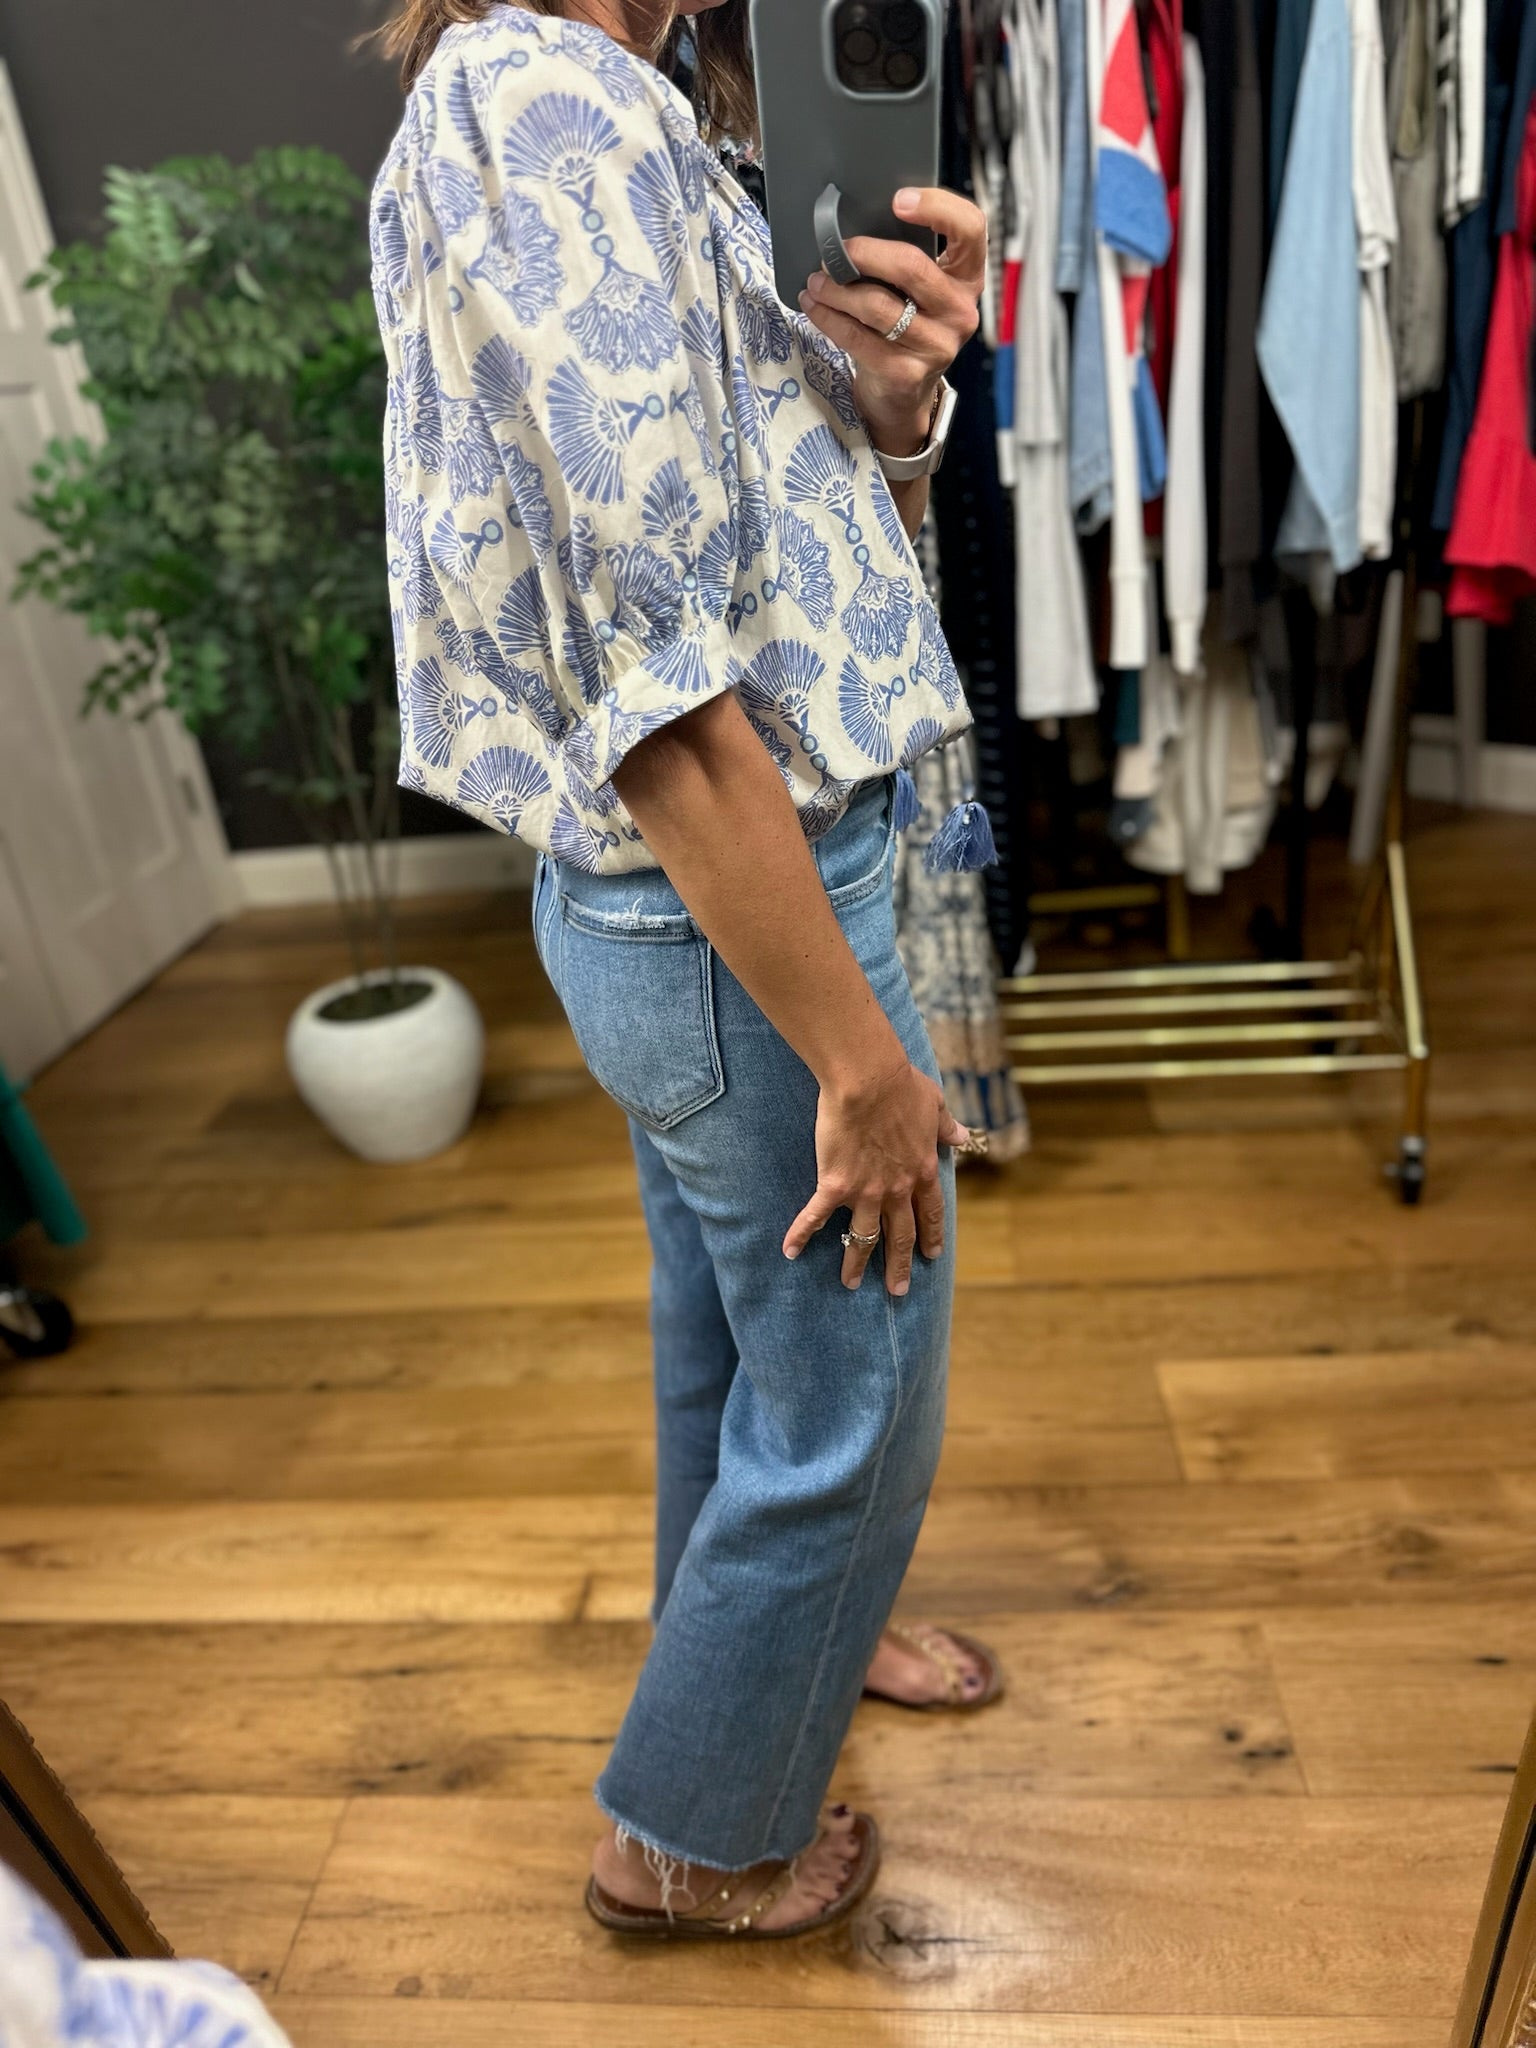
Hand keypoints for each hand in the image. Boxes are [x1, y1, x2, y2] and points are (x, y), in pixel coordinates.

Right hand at [782, 1053, 970, 1295]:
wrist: (869, 1081)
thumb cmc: (902, 1086)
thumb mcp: (935, 1105)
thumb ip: (946, 1127)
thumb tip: (962, 1136)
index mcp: (922, 1171)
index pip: (930, 1213)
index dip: (931, 1235)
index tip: (932, 1255)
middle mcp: (897, 1189)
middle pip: (901, 1235)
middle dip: (900, 1265)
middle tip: (898, 1290)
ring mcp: (866, 1191)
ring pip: (863, 1237)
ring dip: (857, 1263)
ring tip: (850, 1283)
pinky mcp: (835, 1184)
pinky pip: (817, 1217)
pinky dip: (801, 1235)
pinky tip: (790, 1252)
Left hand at [797, 186, 985, 455]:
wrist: (903, 395)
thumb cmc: (907, 326)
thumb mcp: (918, 291)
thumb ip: (904, 259)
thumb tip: (851, 227)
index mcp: (967, 278)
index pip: (971, 229)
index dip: (938, 207)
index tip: (898, 201)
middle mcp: (960, 311)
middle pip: (911, 267)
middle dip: (863, 254)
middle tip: (833, 252)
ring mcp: (936, 346)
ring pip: (877, 305)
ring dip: (837, 290)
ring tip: (816, 282)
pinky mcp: (905, 372)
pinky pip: (857, 337)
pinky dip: (828, 318)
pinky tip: (813, 306)